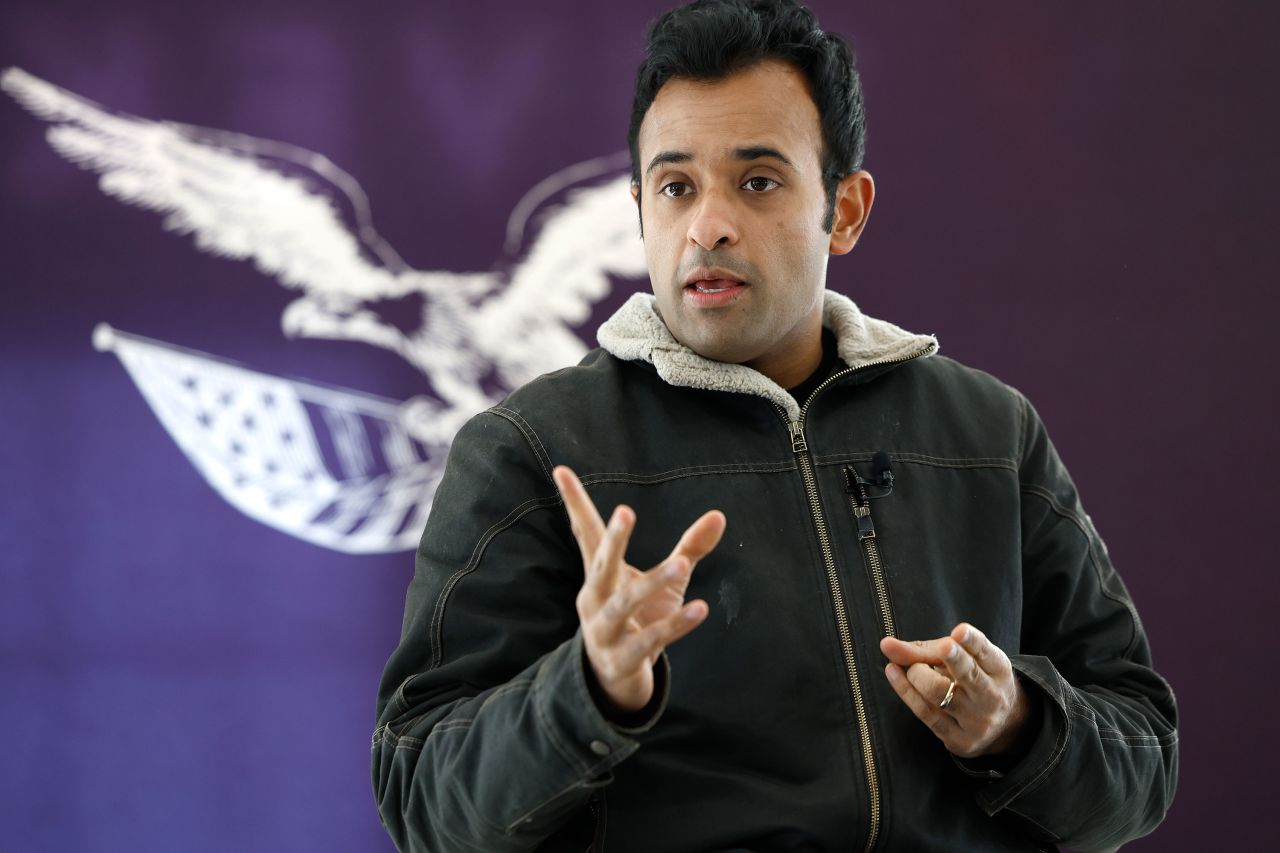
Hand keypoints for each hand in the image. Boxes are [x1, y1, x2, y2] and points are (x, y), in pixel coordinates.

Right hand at [553, 465, 725, 714]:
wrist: (616, 680)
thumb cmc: (639, 619)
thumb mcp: (665, 582)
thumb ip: (688, 548)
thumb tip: (720, 516)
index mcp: (599, 575)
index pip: (585, 532)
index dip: (574, 502)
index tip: (562, 469)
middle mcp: (594, 599)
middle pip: (601, 565)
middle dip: (613, 540)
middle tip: (625, 512)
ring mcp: (605, 630)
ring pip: (624, 604)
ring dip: (653, 584)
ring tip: (681, 564)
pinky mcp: (622, 659)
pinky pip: (650, 640)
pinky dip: (675, 625)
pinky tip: (700, 609)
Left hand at [880, 623, 1032, 758]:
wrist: (1002, 728)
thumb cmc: (974, 680)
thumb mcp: (962, 660)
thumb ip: (927, 649)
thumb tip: (886, 645)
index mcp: (998, 670)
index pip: (985, 652)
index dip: (972, 641)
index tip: (959, 631)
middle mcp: (991, 696)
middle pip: (969, 675)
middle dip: (952, 658)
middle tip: (942, 646)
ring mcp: (976, 721)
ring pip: (939, 692)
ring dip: (917, 673)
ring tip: (911, 666)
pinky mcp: (958, 740)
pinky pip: (925, 712)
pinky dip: (905, 690)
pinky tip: (893, 673)